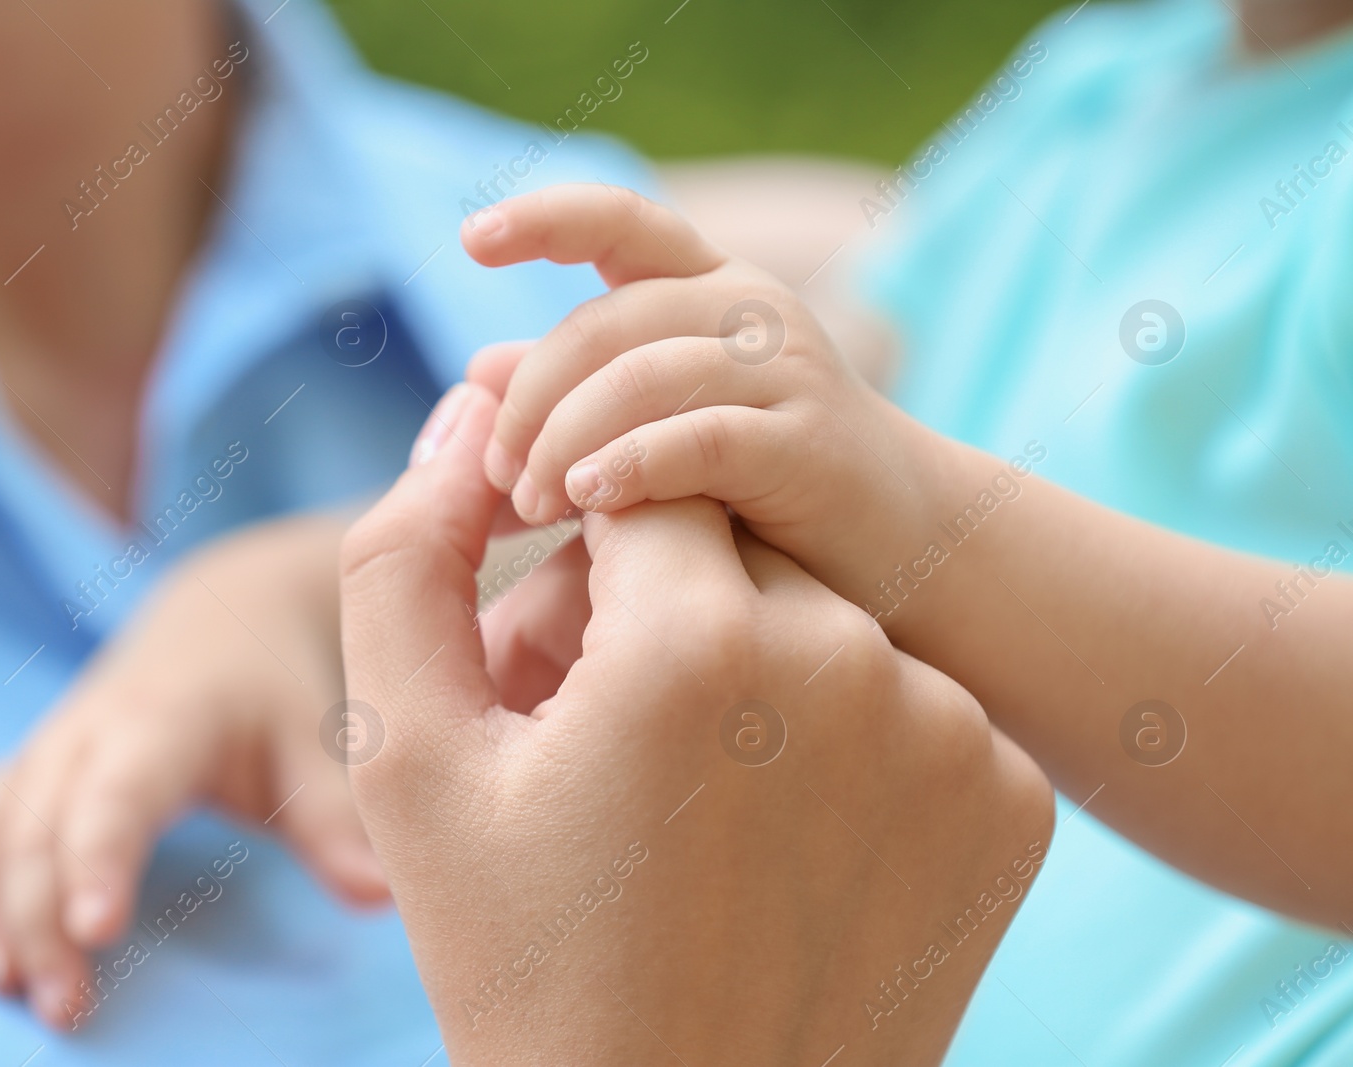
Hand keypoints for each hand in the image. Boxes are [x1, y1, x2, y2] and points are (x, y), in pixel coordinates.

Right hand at [0, 516, 386, 1028]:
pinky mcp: (25, 763)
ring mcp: (47, 745)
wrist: (230, 611)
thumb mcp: (319, 742)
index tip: (97, 932)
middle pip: (33, 824)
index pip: (119, 791)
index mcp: (166, 720)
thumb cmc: (278, 690)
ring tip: (3, 982)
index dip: (100, 856)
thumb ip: (338, 822)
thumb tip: (384, 900)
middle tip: (65, 1007)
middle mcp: (89, 731)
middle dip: (34, 916)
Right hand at [340, 380, 1054, 1064]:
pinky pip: (907, 701)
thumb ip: (406, 552)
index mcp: (699, 642)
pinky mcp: (1012, 802)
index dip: (573, 551)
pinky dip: (844, 740)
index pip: (637, 481)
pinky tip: (780, 837)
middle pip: (736, 545)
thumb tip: (475, 403)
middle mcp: (854, 664)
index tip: (552, 649)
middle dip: (657, 606)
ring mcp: (954, 738)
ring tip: (681, 792)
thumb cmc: (525, 960)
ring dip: (751, 667)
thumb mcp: (410, 761)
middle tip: (599, 731)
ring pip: (823, 618)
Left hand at [460, 184, 948, 610]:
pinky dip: (631, 465)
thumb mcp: (661, 424)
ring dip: (566, 441)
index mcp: (712, 289)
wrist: (903, 544)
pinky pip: (700, 438)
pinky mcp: (808, 443)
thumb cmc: (766, 484)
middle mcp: (751, 310)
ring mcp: (786, 371)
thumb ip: (578, 391)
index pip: (624, 222)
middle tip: (498, 475)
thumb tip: (481, 364)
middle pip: (607, 322)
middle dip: (532, 399)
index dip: (546, 220)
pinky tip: (589, 500)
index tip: (471, 240)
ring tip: (531, 503)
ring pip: (641, 377)